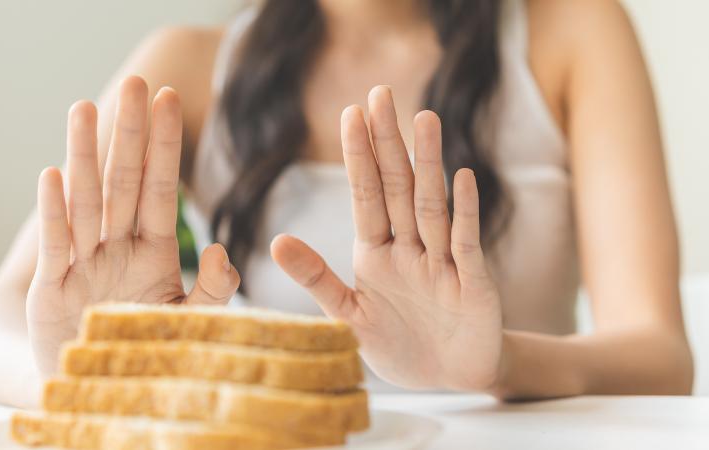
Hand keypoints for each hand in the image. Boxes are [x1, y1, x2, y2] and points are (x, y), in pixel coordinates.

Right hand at [28, 77, 239, 374]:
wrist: (103, 392)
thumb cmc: (147, 351)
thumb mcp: (188, 321)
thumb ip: (213, 290)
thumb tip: (224, 250)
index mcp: (151, 251)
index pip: (159, 188)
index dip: (164, 145)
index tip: (170, 100)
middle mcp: (116, 247)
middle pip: (124, 181)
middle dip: (130, 133)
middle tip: (136, 82)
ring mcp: (83, 263)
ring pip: (86, 200)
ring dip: (86, 155)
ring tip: (86, 109)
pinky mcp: (52, 289)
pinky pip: (56, 244)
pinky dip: (55, 212)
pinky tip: (54, 174)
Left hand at [271, 86, 502, 390]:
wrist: (451, 377)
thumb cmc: (398, 344)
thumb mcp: (348, 317)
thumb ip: (317, 279)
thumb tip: (275, 240)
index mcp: (376, 253)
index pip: (365, 196)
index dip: (358, 156)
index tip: (350, 114)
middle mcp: (409, 248)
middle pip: (396, 187)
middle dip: (388, 142)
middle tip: (380, 94)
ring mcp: (442, 261)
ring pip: (431, 205)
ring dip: (426, 164)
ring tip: (423, 119)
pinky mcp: (472, 282)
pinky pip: (466, 241)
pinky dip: (464, 211)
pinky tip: (461, 176)